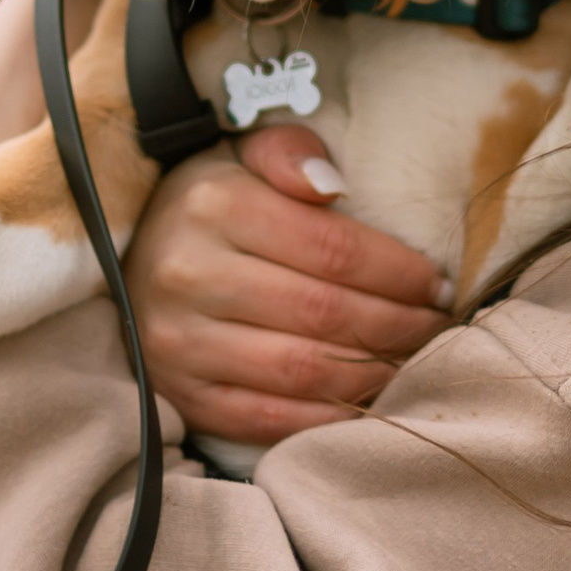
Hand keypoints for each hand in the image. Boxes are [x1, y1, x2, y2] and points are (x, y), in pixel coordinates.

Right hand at [124, 127, 453, 445]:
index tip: (439, 285)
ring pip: (302, 371)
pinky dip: (326, 418)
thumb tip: (332, 184)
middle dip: (398, 325)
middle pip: (324, 313)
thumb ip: (289, 151)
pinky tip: (365, 402)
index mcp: (213, 206)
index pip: (333, 248)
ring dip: (373, 373)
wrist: (131, 259)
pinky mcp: (179, 393)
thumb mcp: (242, 154)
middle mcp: (188, 275)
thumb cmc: (210, 204)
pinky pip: (267, 419)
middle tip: (437, 327)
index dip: (399, 272)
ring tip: (411, 361)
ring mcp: (177, 342)